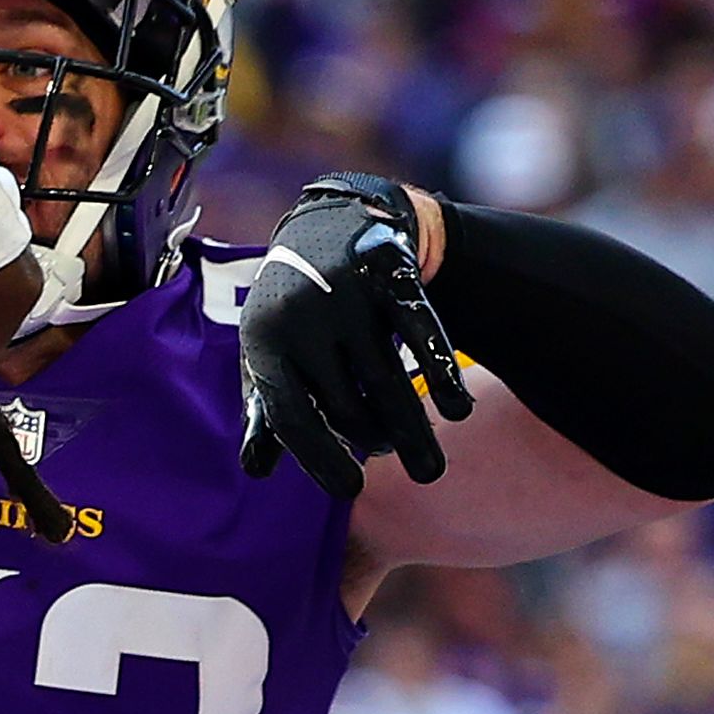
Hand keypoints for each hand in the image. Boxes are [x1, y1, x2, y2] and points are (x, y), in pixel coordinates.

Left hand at [238, 173, 474, 497]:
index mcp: (262, 339)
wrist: (335, 223)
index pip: (289, 414)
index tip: (350, 491)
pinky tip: (458, 410)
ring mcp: (346, 294)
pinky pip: (423, 334)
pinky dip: (442, 374)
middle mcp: (300, 315)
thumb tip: (254, 471)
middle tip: (386, 452)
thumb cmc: (296, 307)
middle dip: (371, 439)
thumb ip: (267, 406)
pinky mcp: (390, 275)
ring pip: (387, 382)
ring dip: (412, 430)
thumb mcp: (272, 349)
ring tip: (429, 470)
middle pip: (345, 405)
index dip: (320, 457)